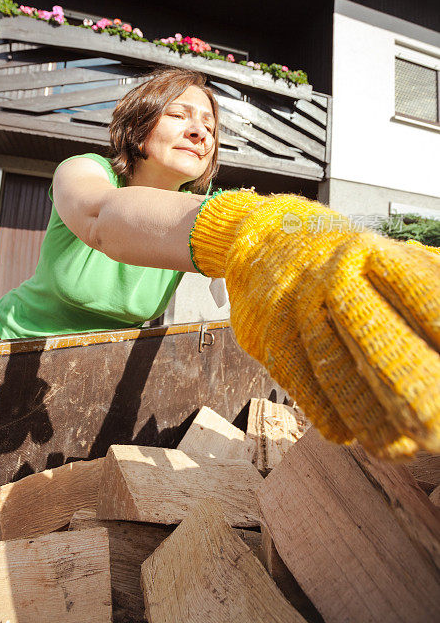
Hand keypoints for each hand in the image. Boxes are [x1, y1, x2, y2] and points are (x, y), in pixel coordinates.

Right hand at [190, 192, 439, 459]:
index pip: (424, 299)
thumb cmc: (343, 259)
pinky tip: (356, 433)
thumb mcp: (389, 257)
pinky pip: (305, 389)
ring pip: (339, 376)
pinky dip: (334, 419)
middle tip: (438, 430)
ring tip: (406, 447)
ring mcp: (296, 307)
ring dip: (376, 423)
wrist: (264, 239)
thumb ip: (429, 286)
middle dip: (415, 393)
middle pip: (379, 345)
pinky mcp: (269, 337)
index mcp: (373, 254)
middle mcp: (334, 277)